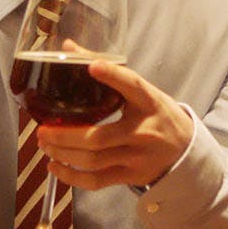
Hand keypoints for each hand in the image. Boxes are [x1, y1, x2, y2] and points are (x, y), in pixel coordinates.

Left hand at [35, 58, 193, 190]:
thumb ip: (107, 71)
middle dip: (64, 135)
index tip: (93, 66)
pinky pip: (96, 181)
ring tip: (44, 143)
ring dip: (62, 153)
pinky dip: (71, 177)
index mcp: (149, 103)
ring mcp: (137, 157)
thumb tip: (69, 47)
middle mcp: (144, 131)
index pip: (133, 86)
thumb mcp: (142, 92)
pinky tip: (55, 165)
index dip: (113, 76)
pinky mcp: (131, 177)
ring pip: (93, 160)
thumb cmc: (156, 114)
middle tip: (42, 128)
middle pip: (98, 137)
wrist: (185, 150)